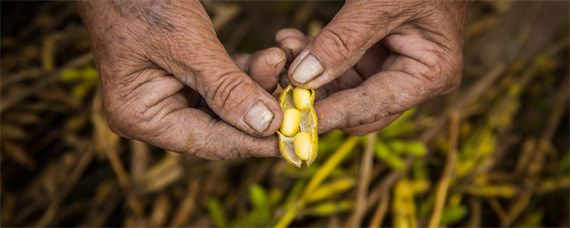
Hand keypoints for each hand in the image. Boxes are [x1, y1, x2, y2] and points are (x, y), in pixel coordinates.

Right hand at [76, 1, 286, 158]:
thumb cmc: (139, 1)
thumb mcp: (186, 45)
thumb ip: (226, 88)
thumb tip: (267, 125)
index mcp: (141, 117)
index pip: (208, 142)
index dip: (253, 142)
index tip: (293, 139)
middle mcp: (157, 112)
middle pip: (221, 126)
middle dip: (261, 109)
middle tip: (299, 101)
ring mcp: (173, 93)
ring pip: (228, 103)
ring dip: (258, 84)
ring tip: (280, 61)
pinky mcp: (188, 75)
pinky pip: (225, 81)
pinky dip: (248, 70)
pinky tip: (271, 57)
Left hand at [280, 1, 467, 134]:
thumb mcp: (379, 3)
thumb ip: (342, 42)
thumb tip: (302, 78)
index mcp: (431, 74)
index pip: (373, 107)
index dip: (332, 114)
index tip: (294, 120)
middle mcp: (414, 79)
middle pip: (356, 107)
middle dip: (317, 94)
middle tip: (280, 83)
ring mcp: (392, 67)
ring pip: (340, 88)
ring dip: (308, 74)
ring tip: (283, 50)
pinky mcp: (374, 55)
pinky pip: (338, 67)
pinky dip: (314, 56)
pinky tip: (290, 41)